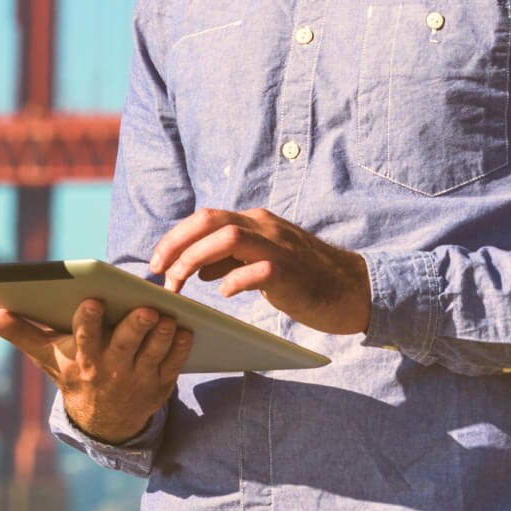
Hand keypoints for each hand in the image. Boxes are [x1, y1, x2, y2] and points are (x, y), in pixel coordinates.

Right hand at [0, 299, 190, 444]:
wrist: (102, 420)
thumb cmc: (70, 373)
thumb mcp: (44, 356)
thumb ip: (16, 331)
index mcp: (81, 359)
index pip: (84, 337)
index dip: (89, 321)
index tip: (92, 301)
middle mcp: (110, 370)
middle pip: (126, 345)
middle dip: (135, 326)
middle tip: (145, 309)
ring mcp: (138, 378)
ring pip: (154, 353)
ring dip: (162, 334)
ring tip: (166, 316)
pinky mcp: (161, 383)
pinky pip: (175, 364)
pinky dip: (179, 347)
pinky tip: (182, 329)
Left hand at [150, 207, 370, 334]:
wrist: (354, 290)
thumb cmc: (304, 278)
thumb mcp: (261, 261)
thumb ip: (229, 260)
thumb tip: (195, 268)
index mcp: (254, 222)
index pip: (204, 218)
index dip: (174, 237)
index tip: (156, 262)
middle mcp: (265, 227)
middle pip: (209, 220)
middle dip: (176, 245)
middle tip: (159, 273)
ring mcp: (280, 247)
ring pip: (228, 237)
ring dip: (195, 260)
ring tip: (181, 284)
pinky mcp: (293, 272)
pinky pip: (259, 270)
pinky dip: (235, 279)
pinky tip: (224, 293)